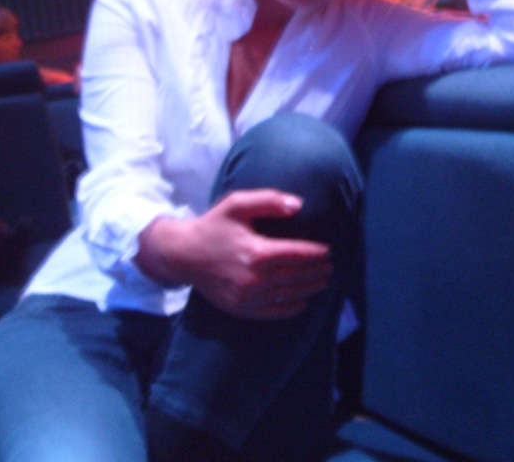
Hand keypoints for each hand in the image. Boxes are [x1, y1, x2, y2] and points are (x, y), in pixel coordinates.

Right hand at [139, 189, 332, 319]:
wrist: (183, 254)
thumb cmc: (213, 226)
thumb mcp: (237, 204)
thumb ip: (269, 201)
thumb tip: (299, 204)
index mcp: (257, 252)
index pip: (297, 254)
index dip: (316, 253)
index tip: (328, 251)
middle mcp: (255, 278)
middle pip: (296, 276)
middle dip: (316, 272)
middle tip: (330, 267)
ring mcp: (248, 297)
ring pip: (288, 295)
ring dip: (309, 289)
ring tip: (322, 282)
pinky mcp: (241, 309)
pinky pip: (272, 312)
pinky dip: (290, 308)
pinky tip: (302, 302)